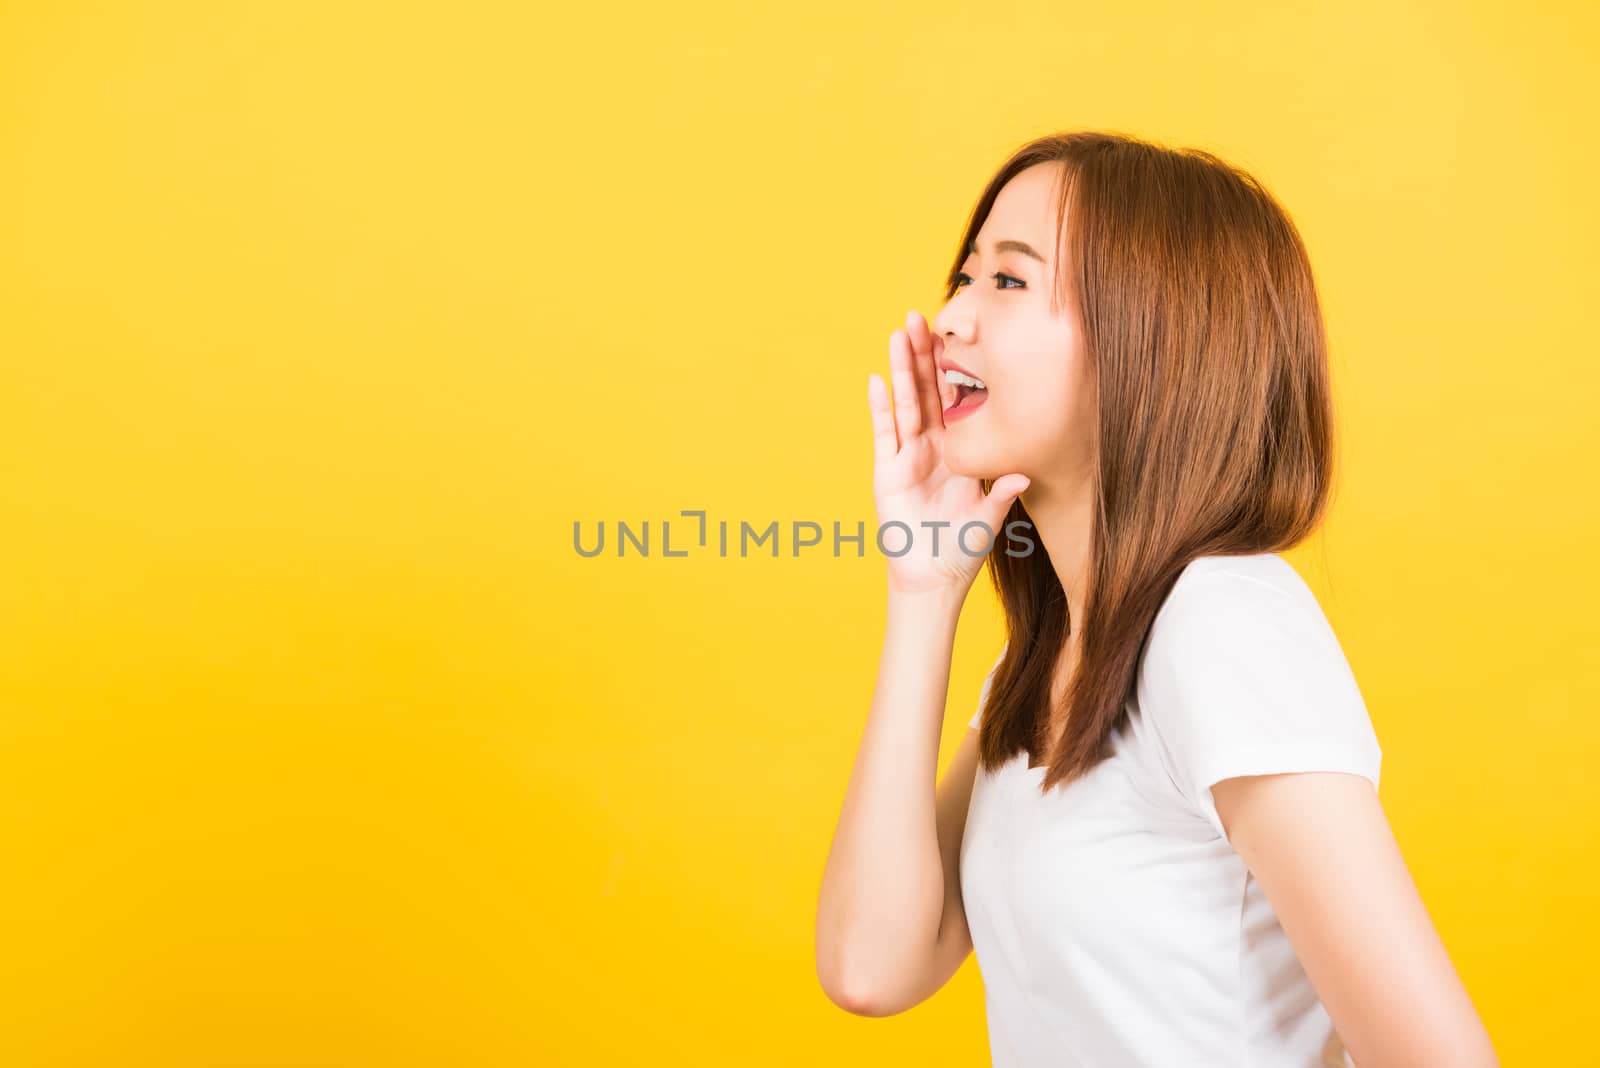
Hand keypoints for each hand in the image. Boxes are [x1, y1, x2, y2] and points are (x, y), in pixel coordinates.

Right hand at [867, 310, 1029, 598]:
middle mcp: (930, 447)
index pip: (954, 399)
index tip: (956, 333)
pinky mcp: (887, 472)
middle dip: (922, 353)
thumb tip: (1022, 475)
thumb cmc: (962, 549)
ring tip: (897, 333)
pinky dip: (880, 407)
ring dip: (901, 368)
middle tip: (919, 314)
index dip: (954, 367)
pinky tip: (876, 380)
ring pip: (904, 403)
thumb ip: (1001, 494)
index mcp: (957, 450)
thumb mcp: (988, 518)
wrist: (934, 578)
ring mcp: (907, 456)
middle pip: (925, 390)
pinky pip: (884, 434)